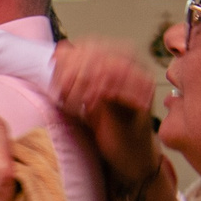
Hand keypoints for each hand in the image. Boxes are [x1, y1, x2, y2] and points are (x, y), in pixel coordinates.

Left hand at [51, 41, 160, 194]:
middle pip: (97, 54)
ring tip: (72, 103)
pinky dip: (97, 95)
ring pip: (105, 68)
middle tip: (61, 93)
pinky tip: (87, 107)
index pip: (90, 45)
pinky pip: (117, 87)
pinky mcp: (144, 97)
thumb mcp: (85, 95)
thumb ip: (74, 73)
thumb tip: (58, 50)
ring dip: (83, 85)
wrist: (130, 155)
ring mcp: (141, 78)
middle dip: (73, 73)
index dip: (69, 59)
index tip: (56, 78)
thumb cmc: (108, 125)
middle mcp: (133, 63)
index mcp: (119, 56)